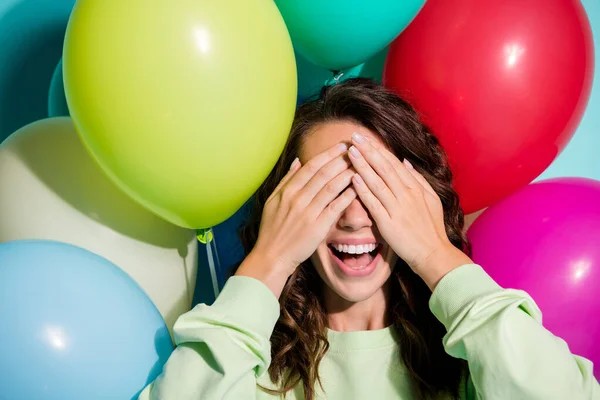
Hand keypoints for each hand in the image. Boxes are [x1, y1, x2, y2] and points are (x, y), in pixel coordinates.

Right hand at [236, 142, 356, 297]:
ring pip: (332, 187)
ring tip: (361, 165)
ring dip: (347, 174)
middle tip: (357, 150)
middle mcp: (298, 199)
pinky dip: (347, 196)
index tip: (342, 146)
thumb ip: (286, 180)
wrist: (272, 256)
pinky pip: (336, 207)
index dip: (328, 154)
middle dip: (342, 159)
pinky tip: (358, 188)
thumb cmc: (272, 230)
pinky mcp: (318, 227)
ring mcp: (308, 212)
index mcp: (288, 191)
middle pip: (324, 173)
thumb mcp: (273, 201)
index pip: (311, 166)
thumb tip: (298, 161)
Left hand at [347, 133, 471, 288]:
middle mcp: (407, 194)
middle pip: (384, 167)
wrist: (433, 254)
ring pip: (377, 182)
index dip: (378, 148)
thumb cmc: (431, 228)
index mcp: (415, 188)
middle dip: (368, 150)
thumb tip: (405, 161)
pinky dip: (363, 189)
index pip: (393, 162)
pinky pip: (374, 203)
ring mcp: (397, 208)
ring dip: (362, 165)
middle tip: (354, 136)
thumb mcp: (431, 199)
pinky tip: (353, 178)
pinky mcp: (388, 223)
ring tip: (350, 152)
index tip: (365, 137)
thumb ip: (418, 179)